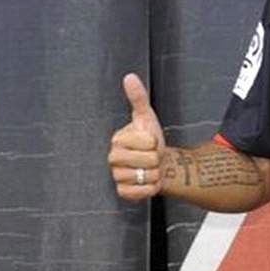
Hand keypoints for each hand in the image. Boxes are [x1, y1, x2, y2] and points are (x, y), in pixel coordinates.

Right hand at [108, 73, 166, 199]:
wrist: (157, 163)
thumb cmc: (150, 139)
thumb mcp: (146, 117)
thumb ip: (138, 97)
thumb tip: (129, 77)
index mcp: (117, 139)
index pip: (148, 141)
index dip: (155, 142)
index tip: (150, 141)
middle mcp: (112, 158)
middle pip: (149, 160)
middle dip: (156, 158)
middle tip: (151, 156)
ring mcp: (116, 176)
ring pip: (148, 176)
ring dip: (155, 173)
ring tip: (149, 168)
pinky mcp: (122, 193)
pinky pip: (143, 192)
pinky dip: (151, 188)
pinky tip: (147, 181)